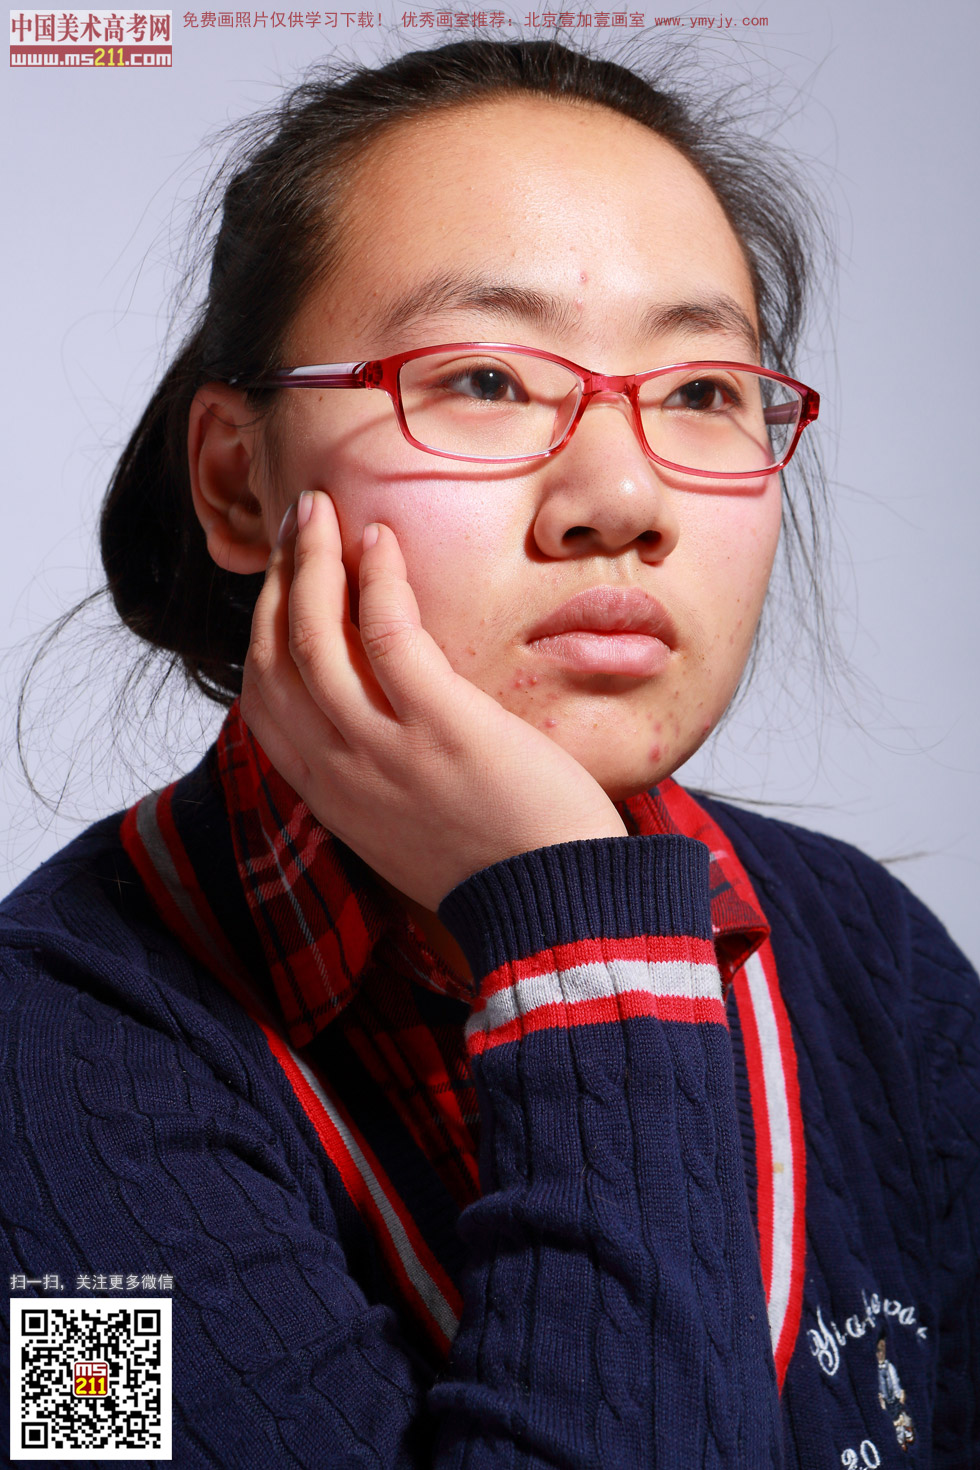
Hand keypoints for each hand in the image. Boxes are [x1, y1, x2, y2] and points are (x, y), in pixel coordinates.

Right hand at [240, 490, 626, 911]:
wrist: (556, 909)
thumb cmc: (498, 861)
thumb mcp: (406, 824)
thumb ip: (375, 772)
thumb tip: (371, 717)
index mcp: (329, 794)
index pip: (263, 698)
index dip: (265, 625)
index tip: (285, 577)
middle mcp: (338, 771)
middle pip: (275, 656)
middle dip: (278, 579)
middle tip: (298, 522)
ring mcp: (383, 750)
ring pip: (314, 636)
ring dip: (310, 562)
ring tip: (322, 510)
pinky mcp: (439, 727)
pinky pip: (387, 635)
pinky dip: (376, 579)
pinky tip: (380, 540)